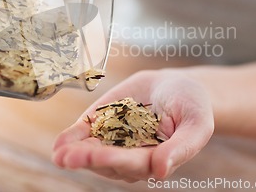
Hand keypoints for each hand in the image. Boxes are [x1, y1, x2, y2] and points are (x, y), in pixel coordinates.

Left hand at [52, 69, 213, 181]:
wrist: (176, 85)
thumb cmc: (192, 106)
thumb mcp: (196, 124)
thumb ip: (182, 148)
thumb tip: (161, 171)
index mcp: (154, 159)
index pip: (132, 164)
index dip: (115, 160)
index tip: (99, 156)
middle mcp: (131, 155)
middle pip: (108, 161)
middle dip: (88, 159)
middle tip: (69, 158)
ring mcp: (114, 141)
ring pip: (93, 151)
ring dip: (75, 153)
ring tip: (60, 154)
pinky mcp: (102, 124)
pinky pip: (85, 134)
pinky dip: (71, 139)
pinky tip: (59, 144)